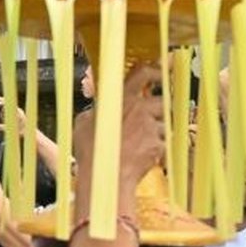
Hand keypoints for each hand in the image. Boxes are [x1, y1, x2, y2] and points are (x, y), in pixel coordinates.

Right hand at [75, 65, 164, 198]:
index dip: (153, 70)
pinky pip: (163, 142)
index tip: (158, 70)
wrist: (106, 176)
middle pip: (160, 101)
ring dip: (156, 131)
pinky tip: (142, 155)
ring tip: (140, 143)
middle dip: (157, 110)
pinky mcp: (159, 143)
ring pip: (163, 123)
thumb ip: (94, 110)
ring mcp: (151, 126)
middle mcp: (139, 109)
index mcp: (120, 98)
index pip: (142, 73)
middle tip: (148, 120)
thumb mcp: (82, 123)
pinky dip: (156, 148)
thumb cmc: (92, 151)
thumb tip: (96, 109)